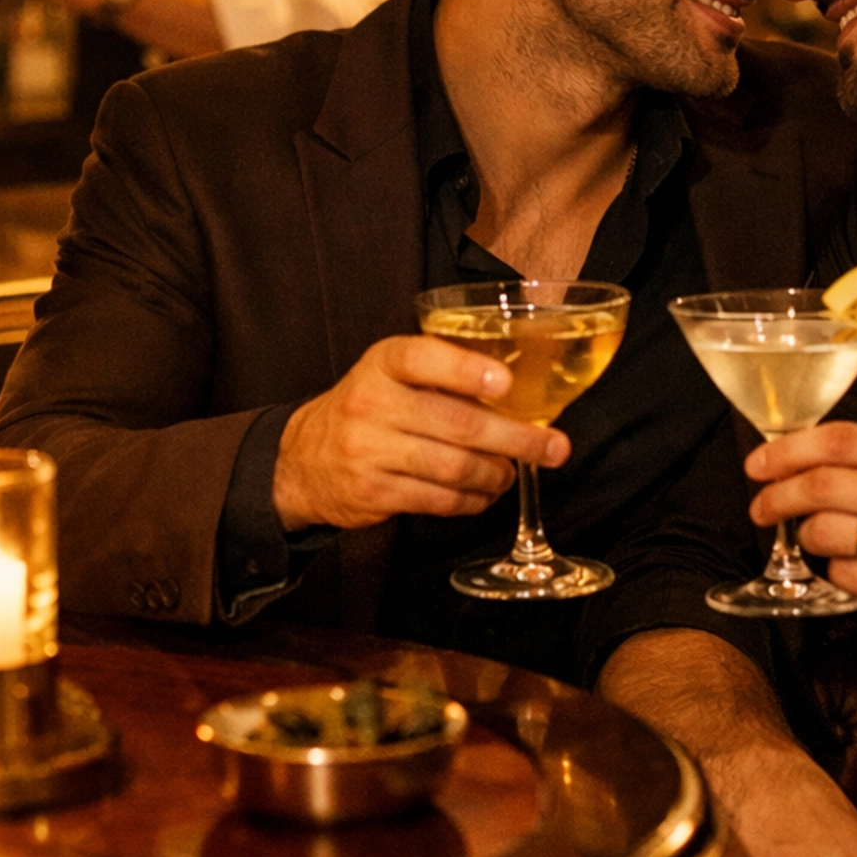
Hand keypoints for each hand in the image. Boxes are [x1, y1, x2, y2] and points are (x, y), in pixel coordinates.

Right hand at [273, 334, 569, 532]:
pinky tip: (484, 493)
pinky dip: (472, 499)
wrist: (303, 461)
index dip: (468, 370)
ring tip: (511, 473)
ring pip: (454, 466)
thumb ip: (441, 373)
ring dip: (496, 474)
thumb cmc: (367, 409)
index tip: (507, 384)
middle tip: (553, 448)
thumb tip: (521, 391)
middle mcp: (372, 402)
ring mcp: (370, 450)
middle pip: (458, 423)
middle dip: (516, 439)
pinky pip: (439, 499)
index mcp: (382, 363)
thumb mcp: (390, 375)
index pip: (424, 357)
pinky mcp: (374, 492)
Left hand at [747, 422, 856, 667]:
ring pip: (825, 533)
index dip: (787, 450)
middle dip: (777, 496)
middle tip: (760, 507)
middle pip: (821, 485)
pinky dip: (838, 572)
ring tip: (821, 541)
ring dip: (809, 538)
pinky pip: (846, 576)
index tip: (758, 464)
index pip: (838, 441)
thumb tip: (812, 457)